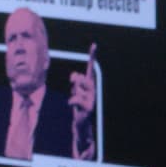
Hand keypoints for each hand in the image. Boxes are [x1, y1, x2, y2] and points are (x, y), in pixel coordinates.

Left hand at [69, 43, 97, 159]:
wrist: (81, 121)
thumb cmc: (78, 103)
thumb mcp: (75, 89)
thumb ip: (76, 80)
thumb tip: (75, 76)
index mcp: (90, 83)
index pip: (90, 68)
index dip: (92, 56)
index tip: (94, 45)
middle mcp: (93, 89)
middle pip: (82, 77)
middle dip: (75, 80)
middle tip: (73, 85)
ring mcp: (92, 98)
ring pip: (77, 89)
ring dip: (73, 94)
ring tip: (76, 101)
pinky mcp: (89, 107)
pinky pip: (75, 99)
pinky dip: (71, 102)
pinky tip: (73, 106)